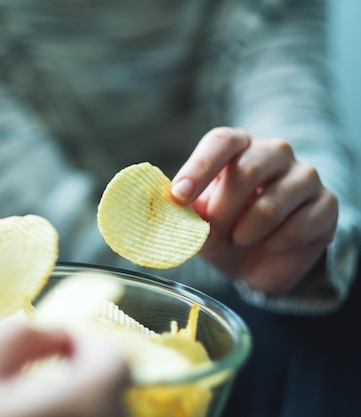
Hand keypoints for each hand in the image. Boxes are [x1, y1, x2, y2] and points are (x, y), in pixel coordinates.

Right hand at [0, 324, 130, 416]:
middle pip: (114, 400)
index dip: (91, 345)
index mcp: (61, 409)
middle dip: (86, 377)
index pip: (115, 367)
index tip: (62, 345)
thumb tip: (57, 333)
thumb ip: (19, 339)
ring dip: (79, 404)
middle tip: (46, 372)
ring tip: (30, 404)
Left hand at [171, 127, 337, 292]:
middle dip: (223, 208)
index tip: (179, 195)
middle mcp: (274, 152)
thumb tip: (174, 210)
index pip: (222, 141)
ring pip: (272, 204)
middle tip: (214, 228)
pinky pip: (299, 226)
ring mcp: (305, 175)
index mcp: (238, 146)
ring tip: (240, 239)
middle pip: (248, 169)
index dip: (199, 168)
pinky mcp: (326, 203)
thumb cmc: (224, 232)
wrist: (262, 261)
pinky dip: (276, 244)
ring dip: (247, 232)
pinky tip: (271, 245)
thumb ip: (188, 216)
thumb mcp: (199, 226)